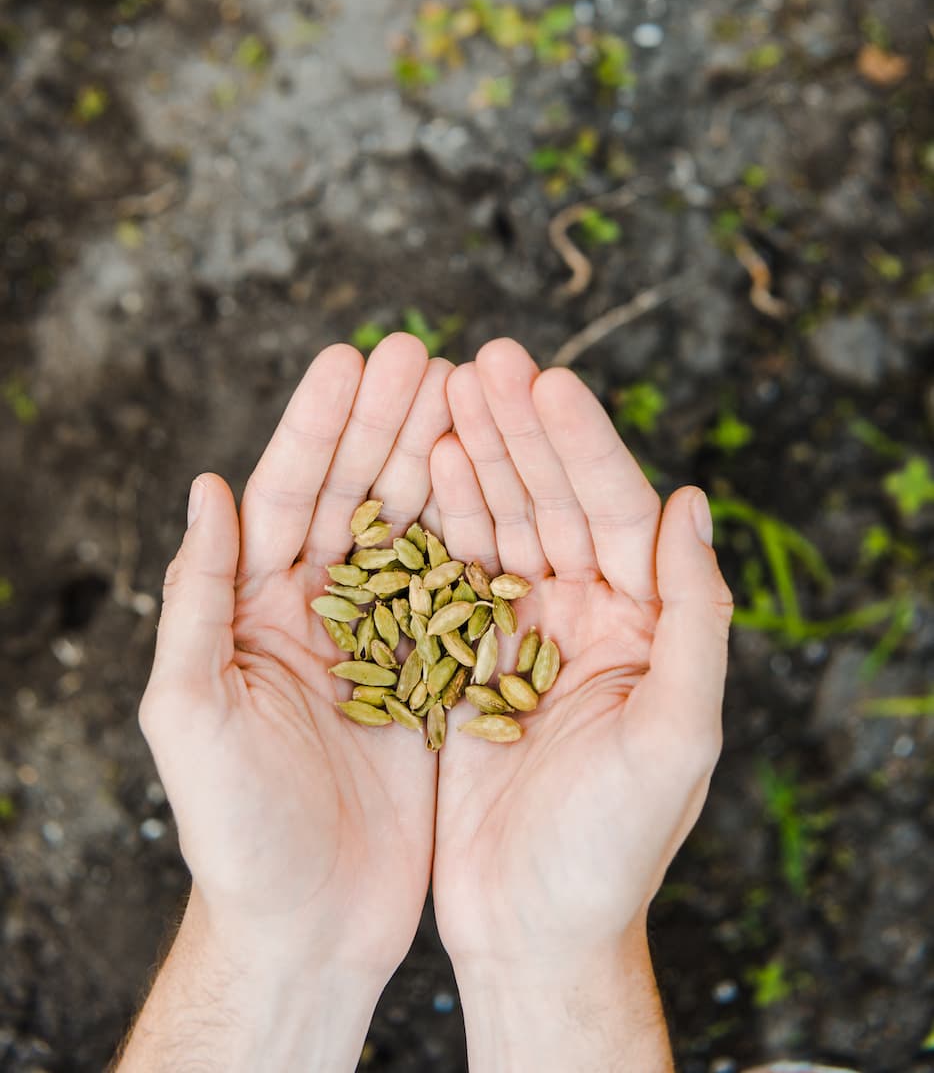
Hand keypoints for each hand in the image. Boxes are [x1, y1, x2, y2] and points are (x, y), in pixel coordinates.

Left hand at [123, 334, 450, 1069]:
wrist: (309, 924)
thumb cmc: (236, 829)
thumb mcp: (192, 715)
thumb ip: (193, 602)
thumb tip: (202, 490)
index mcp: (252, 607)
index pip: (284, 494)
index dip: (318, 427)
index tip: (354, 358)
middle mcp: (315, 608)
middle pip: (355, 492)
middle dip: (387, 421)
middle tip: (431, 351)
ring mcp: (377, 635)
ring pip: (413, 526)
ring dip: (439, 457)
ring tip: (474, 390)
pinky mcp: (430, 671)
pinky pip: (457, 588)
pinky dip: (479, 532)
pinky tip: (504, 481)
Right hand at [427, 339, 732, 1069]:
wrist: (532, 928)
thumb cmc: (612, 850)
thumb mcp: (677, 740)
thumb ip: (697, 622)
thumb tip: (693, 507)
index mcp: (645, 625)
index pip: (618, 512)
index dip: (582, 446)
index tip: (544, 380)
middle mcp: (588, 614)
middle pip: (554, 499)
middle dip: (519, 429)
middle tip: (482, 358)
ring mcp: (523, 629)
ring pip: (500, 521)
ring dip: (474, 454)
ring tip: (441, 387)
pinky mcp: (465, 656)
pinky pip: (451, 569)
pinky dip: (437, 517)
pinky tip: (420, 465)